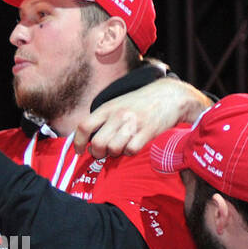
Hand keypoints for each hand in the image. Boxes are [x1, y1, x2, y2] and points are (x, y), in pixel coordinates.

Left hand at [73, 77, 211, 157]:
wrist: (169, 95)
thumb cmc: (140, 103)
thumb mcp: (116, 105)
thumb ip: (103, 119)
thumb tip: (88, 139)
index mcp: (106, 108)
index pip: (84, 126)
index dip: (78, 142)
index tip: (79, 151)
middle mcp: (117, 115)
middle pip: (97, 143)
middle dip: (98, 153)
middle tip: (103, 153)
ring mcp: (133, 123)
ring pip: (113, 149)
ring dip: (115, 153)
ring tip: (119, 148)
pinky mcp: (148, 131)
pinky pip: (131, 150)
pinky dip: (130, 152)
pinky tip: (133, 146)